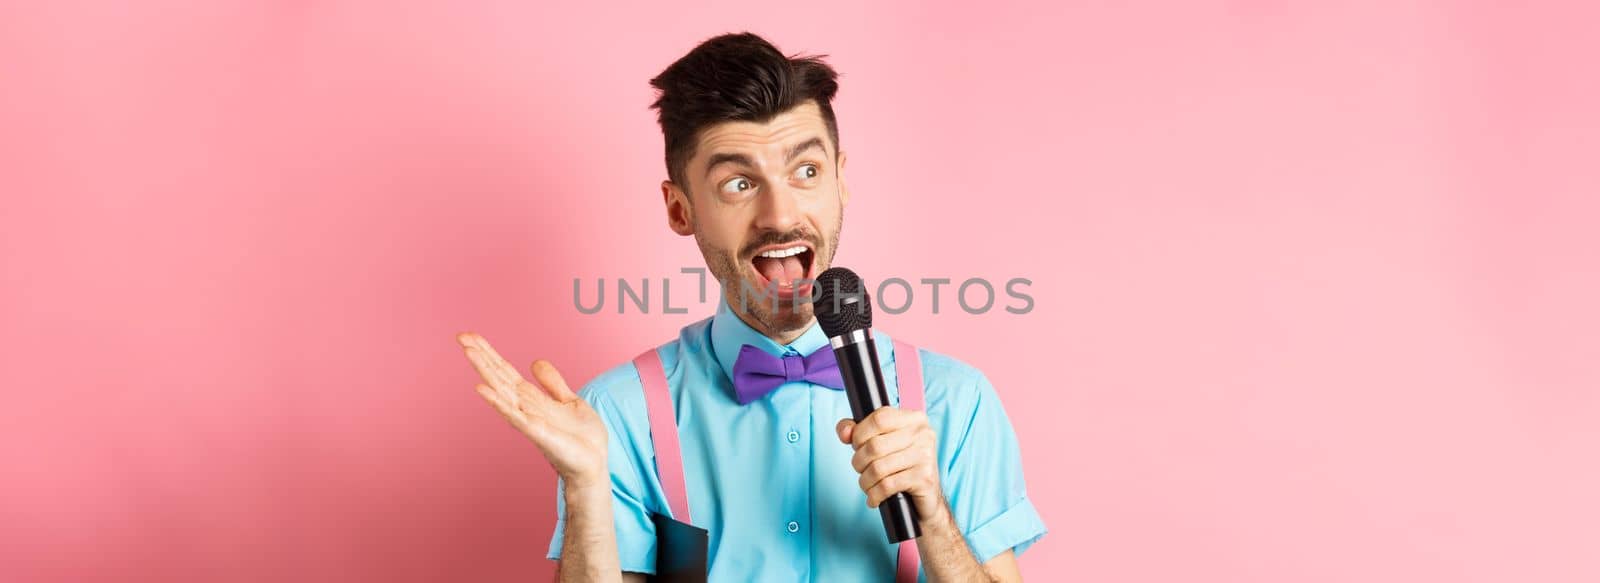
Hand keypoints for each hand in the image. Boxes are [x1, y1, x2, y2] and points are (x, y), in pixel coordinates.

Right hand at [457, 332, 607, 490]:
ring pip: (502, 391)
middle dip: (481, 356)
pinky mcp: (537, 433)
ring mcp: (528, 419)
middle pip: (499, 376)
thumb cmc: (583, 439)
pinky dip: (497, 402)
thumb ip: (552, 383)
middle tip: (461, 336)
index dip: (490, 353)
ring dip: (485, 371)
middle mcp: (525, 407)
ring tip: (468, 352)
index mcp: (533, 399)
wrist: (595, 464)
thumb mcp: (570, 401)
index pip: (506, 371)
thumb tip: (535, 362)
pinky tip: (481, 389)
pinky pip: (514, 415)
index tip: (471, 336)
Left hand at [835, 407, 943, 519]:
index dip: (860, 433)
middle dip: (859, 461)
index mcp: (914, 418)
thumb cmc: (901, 466)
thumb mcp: (882, 442)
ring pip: (878, 468)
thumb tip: (844, 432)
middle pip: (874, 445)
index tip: (857, 446)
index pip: (879, 418)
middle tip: (861, 469)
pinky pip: (887, 486)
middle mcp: (922, 434)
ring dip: (865, 481)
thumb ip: (858, 432)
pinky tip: (874, 497)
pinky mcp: (924, 478)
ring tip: (867, 485)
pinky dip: (874, 494)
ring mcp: (925, 456)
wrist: (928, 498)